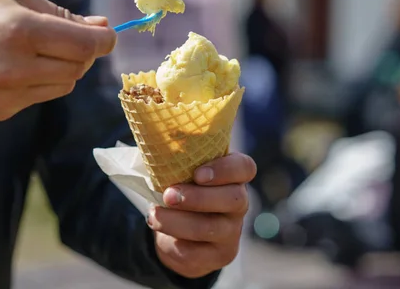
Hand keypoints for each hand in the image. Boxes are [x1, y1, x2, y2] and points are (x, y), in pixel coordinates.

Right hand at [0, 0, 115, 119]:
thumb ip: (63, 14)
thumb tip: (102, 27)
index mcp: (20, 32)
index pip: (84, 46)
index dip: (104, 40)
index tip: (108, 34)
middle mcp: (15, 69)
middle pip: (78, 67)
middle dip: (83, 52)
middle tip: (70, 36)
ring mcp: (7, 95)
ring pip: (65, 84)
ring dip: (63, 67)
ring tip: (36, 50)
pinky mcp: (1, 111)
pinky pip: (42, 96)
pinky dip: (41, 80)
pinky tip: (16, 66)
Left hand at [148, 153, 256, 278]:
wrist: (178, 231)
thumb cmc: (181, 188)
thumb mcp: (183, 170)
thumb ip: (179, 158)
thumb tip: (155, 143)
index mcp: (234, 177)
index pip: (245, 168)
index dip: (225, 169)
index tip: (198, 173)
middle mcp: (239, 203)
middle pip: (233, 199)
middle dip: (198, 197)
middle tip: (169, 195)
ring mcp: (231, 231)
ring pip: (211, 228)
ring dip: (177, 221)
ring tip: (154, 214)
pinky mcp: (218, 256)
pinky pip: (196, 252)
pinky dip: (173, 241)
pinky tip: (159, 230)